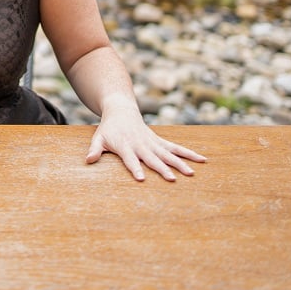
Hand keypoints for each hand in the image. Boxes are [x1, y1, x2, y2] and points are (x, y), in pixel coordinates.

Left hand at [85, 109, 205, 181]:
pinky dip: (189, 153)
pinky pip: (176, 148)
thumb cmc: (108, 128)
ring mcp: (152, 142)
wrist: (121, 110)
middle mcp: (141, 145)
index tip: (141, 179)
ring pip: (168, 154)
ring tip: (192, 173)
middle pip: (153, 159)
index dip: (135, 168)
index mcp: (125, 146)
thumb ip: (95, 149)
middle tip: (172, 180)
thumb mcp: (99, 137)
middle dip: (162, 169)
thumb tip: (88, 161)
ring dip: (180, 163)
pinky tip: (202, 159)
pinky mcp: (160, 141)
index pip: (130, 160)